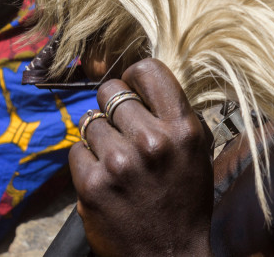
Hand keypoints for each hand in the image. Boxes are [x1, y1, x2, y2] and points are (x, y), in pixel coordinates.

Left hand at [70, 59, 214, 256]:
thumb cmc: (184, 203)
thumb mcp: (197, 153)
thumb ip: (174, 116)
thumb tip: (144, 84)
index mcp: (183, 130)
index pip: (148, 70)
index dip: (134, 76)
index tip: (133, 89)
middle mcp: (151, 142)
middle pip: (111, 91)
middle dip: (113, 107)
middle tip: (122, 128)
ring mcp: (119, 163)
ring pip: (91, 121)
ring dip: (100, 136)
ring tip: (116, 159)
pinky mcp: (91, 185)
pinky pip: (76, 150)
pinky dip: (86, 161)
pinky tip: (105, 177)